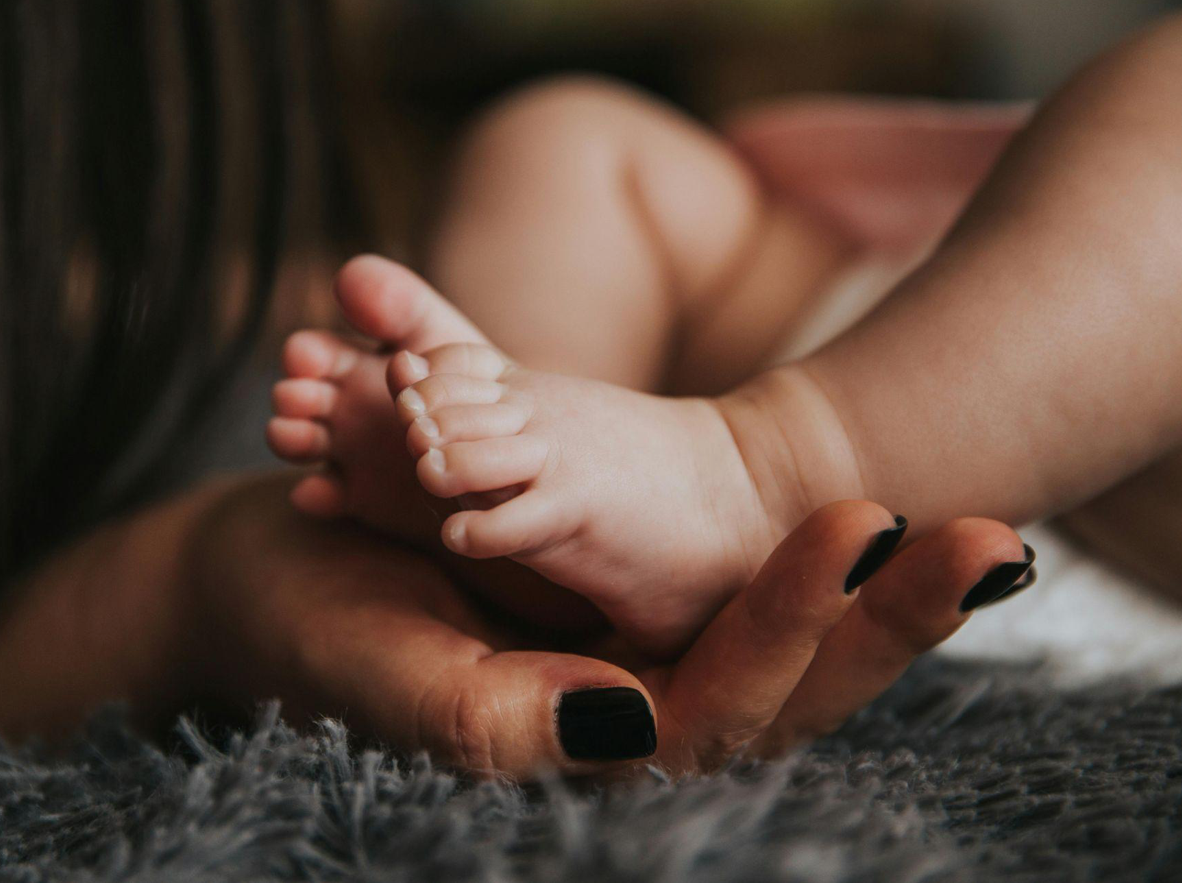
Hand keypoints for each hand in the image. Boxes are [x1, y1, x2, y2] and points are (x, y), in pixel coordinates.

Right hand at [189, 482, 1032, 775]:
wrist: (272, 576)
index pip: (725, 708)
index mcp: (580, 746)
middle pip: (789, 688)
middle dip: (889, 621)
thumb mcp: (391, 674)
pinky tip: (878, 520)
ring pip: (781, 641)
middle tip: (993, 544)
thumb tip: (636, 719)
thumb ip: (496, 719)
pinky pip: (735, 591)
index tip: (863, 525)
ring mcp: (632, 660)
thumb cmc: (313, 631)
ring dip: (881, 592)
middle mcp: (627, 717)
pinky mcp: (621, 608)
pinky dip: (806, 556)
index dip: (800, 622)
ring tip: (981, 534)